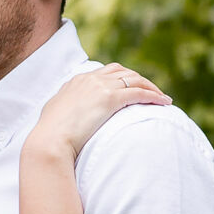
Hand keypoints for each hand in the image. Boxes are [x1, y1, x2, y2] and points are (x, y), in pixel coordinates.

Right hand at [30, 64, 170, 158]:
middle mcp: (90, 79)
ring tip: (162, 98)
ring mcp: (100, 87)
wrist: (49, 141)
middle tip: (151, 92)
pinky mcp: (110, 99)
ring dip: (151, 87)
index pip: (106, 72)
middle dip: (139, 79)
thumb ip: (65, 106)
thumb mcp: (55, 113)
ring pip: (134, 79)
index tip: (132, 87)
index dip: (122, 78)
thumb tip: (66, 113)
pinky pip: (139, 93)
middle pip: (123, 71)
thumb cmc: (49, 134)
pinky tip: (164, 102)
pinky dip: (154, 96)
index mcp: (77, 80)